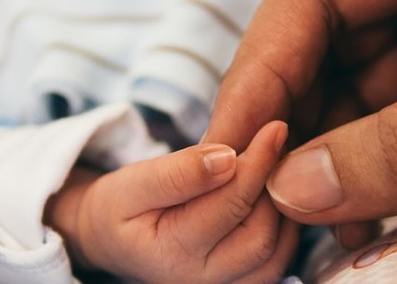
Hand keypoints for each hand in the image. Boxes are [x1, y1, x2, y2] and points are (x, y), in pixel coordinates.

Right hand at [44, 121, 298, 283]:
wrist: (113, 239)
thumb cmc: (120, 207)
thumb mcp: (134, 182)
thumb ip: (178, 172)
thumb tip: (228, 158)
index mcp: (172, 253)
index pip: (230, 204)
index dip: (257, 162)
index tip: (274, 127)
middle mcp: (202, 280)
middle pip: (261, 235)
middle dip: (274, 186)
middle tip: (277, 144)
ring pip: (276, 252)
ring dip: (283, 206)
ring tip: (274, 165)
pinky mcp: (237, 283)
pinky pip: (277, 260)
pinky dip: (284, 225)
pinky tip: (271, 192)